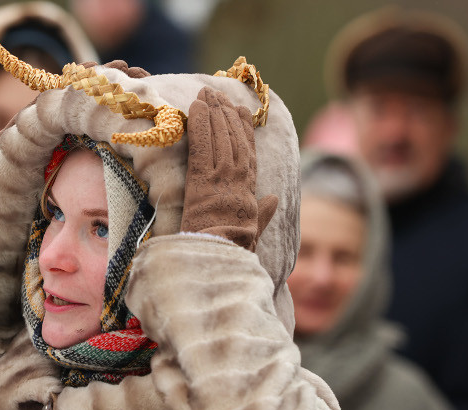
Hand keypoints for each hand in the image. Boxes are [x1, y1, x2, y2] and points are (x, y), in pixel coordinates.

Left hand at [181, 87, 276, 250]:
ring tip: (206, 93)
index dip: (244, 130)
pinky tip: (194, 107)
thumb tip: (273, 200)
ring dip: (212, 113)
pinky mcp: (201, 180)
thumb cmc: (233, 249)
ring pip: (219, 138)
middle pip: (233, 140)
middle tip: (217, 93)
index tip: (240, 111)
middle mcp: (238, 180)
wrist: (220, 257)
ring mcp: (221, 178)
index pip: (249, 153)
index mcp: (250, 192)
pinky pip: (200, 146)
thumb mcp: (253, 232)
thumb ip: (263, 214)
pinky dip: (198, 124)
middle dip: (225, 114)